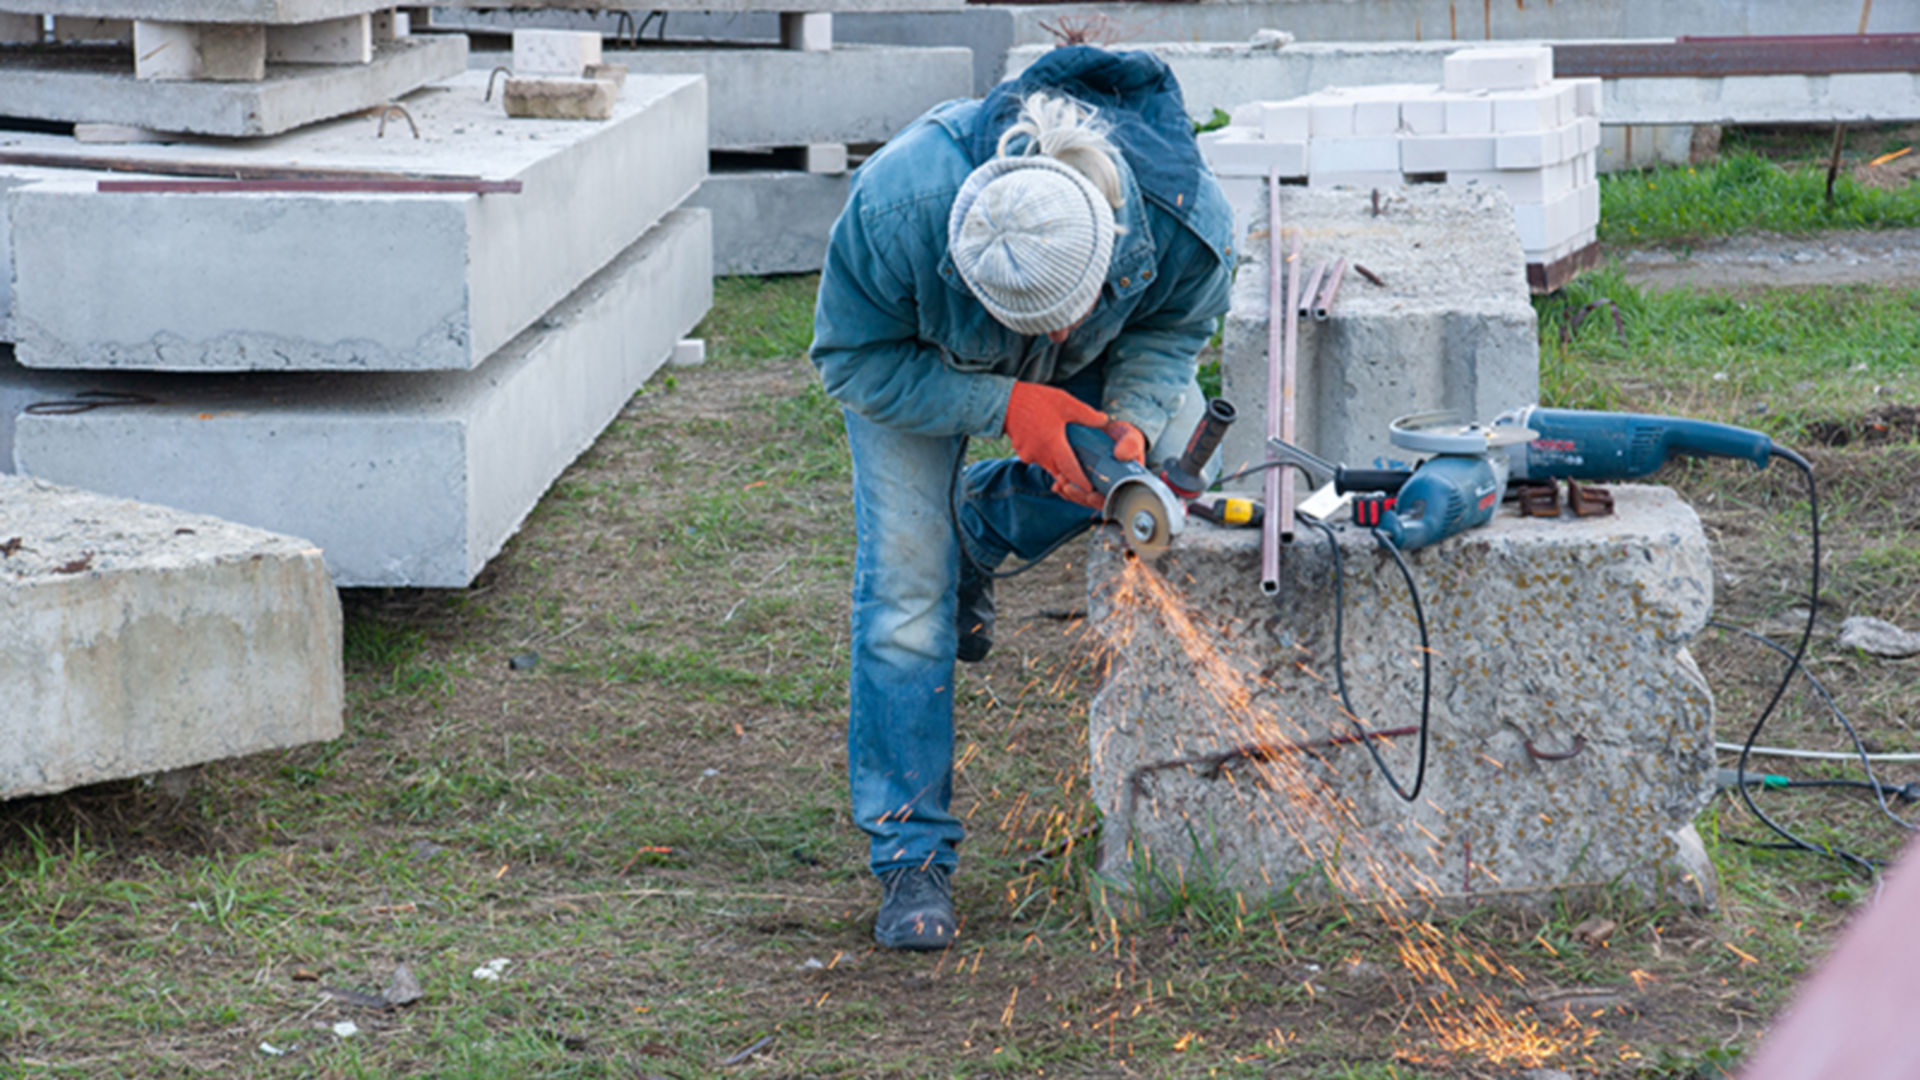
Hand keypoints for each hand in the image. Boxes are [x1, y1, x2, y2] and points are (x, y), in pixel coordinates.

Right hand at [1004, 382, 1108, 503]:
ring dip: (1058, 463)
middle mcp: (1040, 456)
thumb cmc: (1034, 400)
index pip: (1071, 471)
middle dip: (1070, 475)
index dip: (1082, 481)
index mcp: (1053, 446)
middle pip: (1060, 472)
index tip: (1091, 488)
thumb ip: (1087, 414)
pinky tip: (1051, 442)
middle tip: (1084, 471)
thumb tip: (1104, 420)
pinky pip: (1038, 458)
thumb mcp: (1065, 402)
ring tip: (1068, 452)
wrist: (1004, 401)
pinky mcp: (1021, 451)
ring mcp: (1029, 456)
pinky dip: (1046, 454)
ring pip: (1048, 465)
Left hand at [1051, 420, 1145, 509]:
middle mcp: (1109, 488)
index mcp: (1124, 483)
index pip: (1113, 499)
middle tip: (1068, 487)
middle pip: (1093, 501)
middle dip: (1079, 496)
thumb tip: (1120, 455)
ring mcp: (1094, 485)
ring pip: (1081, 497)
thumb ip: (1131, 444)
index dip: (1100, 501)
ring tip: (1060, 480)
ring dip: (1070, 492)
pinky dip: (1063, 489)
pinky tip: (1056, 485)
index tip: (1090, 495)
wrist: (1109, 428)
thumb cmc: (1124, 436)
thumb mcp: (1131, 437)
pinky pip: (1072, 489)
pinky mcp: (1081, 479)